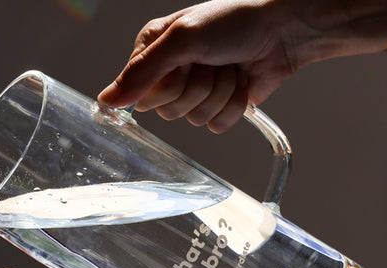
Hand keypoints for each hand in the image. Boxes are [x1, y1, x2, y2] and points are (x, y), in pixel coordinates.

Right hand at [98, 0, 299, 132]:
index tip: (184, 62)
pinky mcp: (218, 108)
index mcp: (153, 53)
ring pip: (196, 120)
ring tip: (229, 68)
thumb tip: (105, 101)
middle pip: (169, 111)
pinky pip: (217, 126)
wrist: (281, 32)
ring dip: (220, 93)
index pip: (143, 94)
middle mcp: (170, 75)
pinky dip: (234, 105)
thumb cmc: (233, 23)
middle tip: (211, 62)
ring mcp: (195, 94)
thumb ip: (142, 72)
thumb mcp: (182, 39)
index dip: (167, 84)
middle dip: (198, 87)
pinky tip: (240, 82)